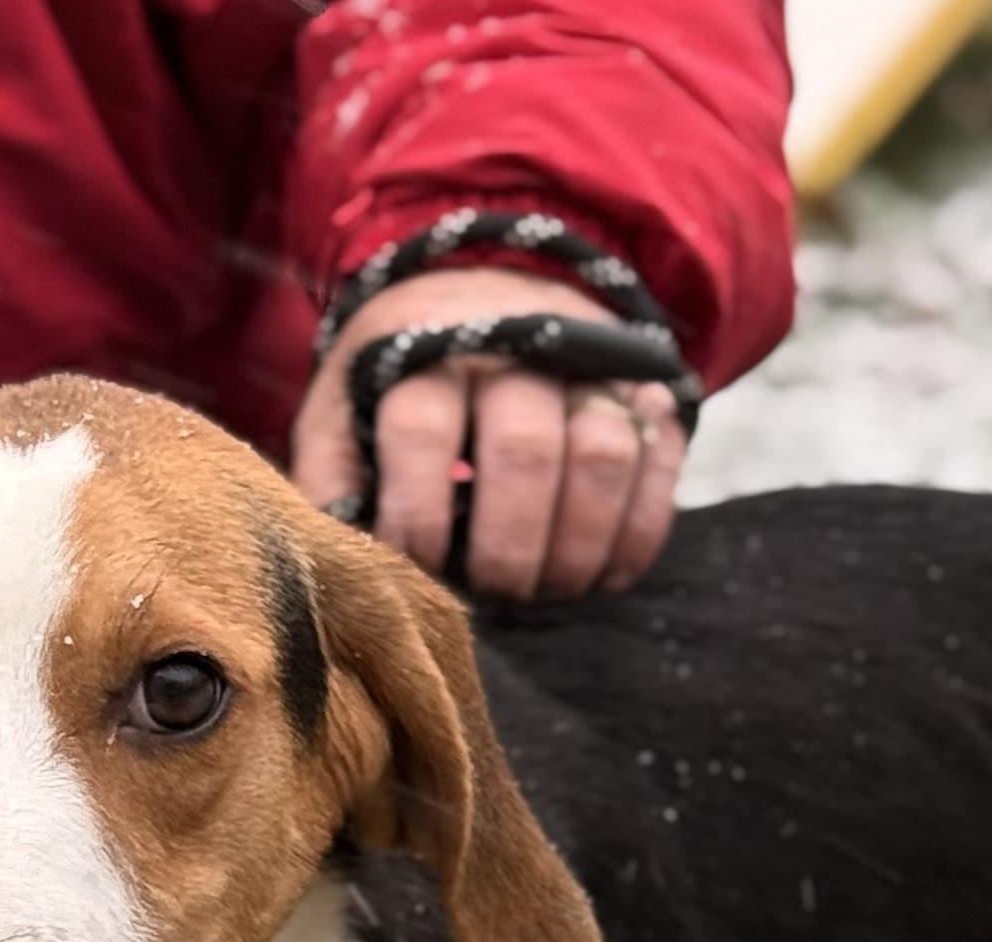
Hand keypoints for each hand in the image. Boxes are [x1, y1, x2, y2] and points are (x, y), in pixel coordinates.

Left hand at [289, 265, 685, 597]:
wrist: (487, 297)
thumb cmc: (400, 385)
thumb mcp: (342, 413)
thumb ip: (331, 481)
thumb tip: (337, 564)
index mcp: (424, 346)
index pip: (422, 427)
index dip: (418, 514)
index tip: (420, 568)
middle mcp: (512, 344)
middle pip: (525, 446)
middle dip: (510, 545)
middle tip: (499, 593)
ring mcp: (589, 363)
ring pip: (603, 455)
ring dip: (579, 546)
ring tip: (551, 590)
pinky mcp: (645, 389)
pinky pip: (660, 468)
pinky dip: (636, 537)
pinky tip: (600, 576)